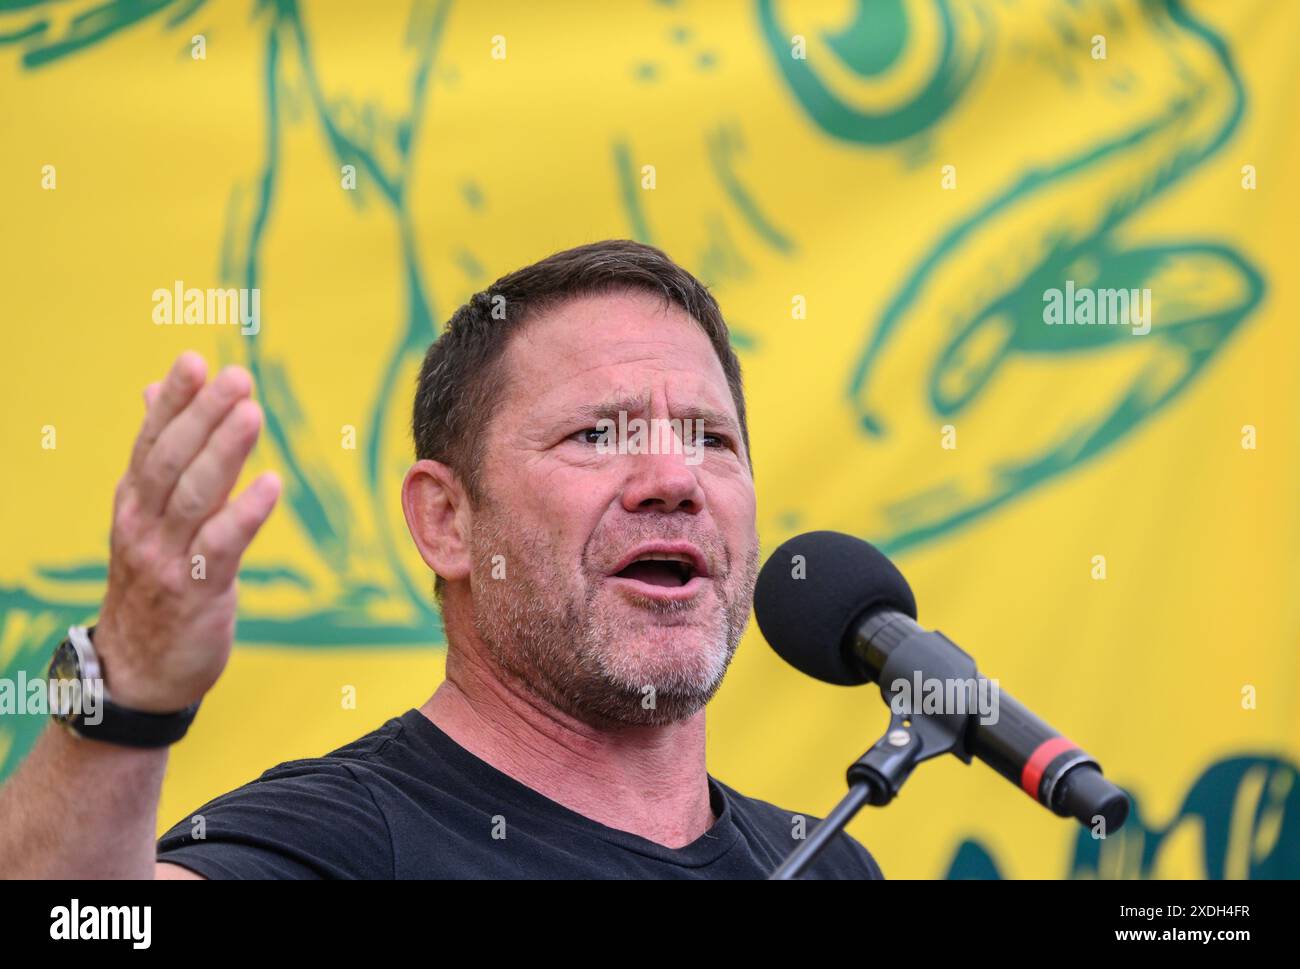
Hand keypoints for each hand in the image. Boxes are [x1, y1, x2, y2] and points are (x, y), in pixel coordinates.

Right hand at [94, 352, 280, 712]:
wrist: (136, 671)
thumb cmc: (152, 584)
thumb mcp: (145, 518)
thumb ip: (157, 457)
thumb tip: (152, 391)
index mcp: (133, 502)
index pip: (151, 441)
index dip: (173, 400)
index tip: (195, 360)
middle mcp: (143, 525)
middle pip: (172, 460)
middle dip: (203, 415)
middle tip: (235, 376)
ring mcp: (166, 559)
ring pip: (194, 497)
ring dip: (225, 453)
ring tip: (252, 413)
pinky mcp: (196, 593)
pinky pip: (220, 547)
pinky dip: (244, 514)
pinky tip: (271, 485)